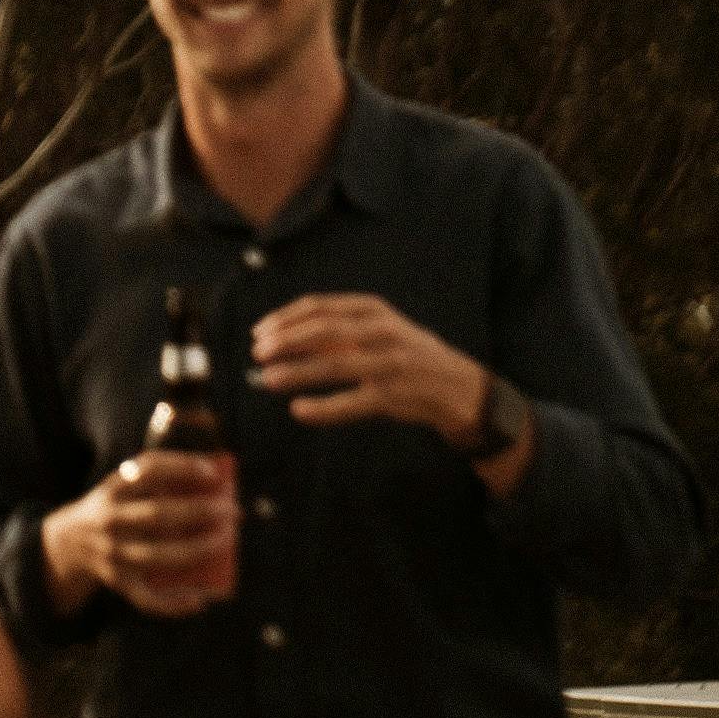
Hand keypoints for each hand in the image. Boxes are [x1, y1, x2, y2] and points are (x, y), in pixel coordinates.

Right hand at [41, 449, 238, 617]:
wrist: (70, 540)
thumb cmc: (118, 507)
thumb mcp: (126, 485)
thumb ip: (161, 480)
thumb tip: (217, 486)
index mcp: (113, 488)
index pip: (147, 470)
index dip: (181, 468)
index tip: (212, 472)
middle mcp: (109, 519)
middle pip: (158, 514)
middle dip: (200, 512)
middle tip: (232, 511)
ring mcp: (112, 552)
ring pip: (157, 556)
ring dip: (196, 549)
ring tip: (225, 541)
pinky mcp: (117, 580)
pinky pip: (147, 598)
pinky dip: (173, 603)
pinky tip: (200, 600)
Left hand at [252, 293, 492, 446]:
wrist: (461, 388)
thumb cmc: (406, 356)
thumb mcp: (375, 332)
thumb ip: (334, 333)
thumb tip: (279, 339)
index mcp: (373, 310)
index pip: (320, 307)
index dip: (284, 319)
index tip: (259, 332)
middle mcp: (384, 332)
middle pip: (325, 331)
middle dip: (286, 341)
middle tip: (258, 353)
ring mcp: (392, 364)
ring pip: (336, 366)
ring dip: (298, 373)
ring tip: (267, 380)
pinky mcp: (396, 396)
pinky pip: (353, 402)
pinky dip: (324, 407)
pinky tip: (299, 410)